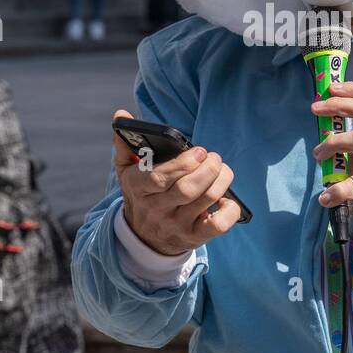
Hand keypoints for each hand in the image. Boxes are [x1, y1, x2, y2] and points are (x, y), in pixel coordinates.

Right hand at [111, 109, 241, 255]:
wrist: (143, 238)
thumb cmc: (141, 195)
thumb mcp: (127, 172)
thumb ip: (124, 143)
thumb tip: (121, 114)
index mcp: (138, 189)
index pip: (157, 178)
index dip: (182, 164)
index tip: (198, 151)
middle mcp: (156, 210)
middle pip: (187, 189)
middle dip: (208, 168)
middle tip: (214, 157)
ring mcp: (176, 225)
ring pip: (205, 200)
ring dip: (221, 180)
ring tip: (222, 169)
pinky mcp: (193, 237)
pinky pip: (218, 225)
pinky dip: (230, 208)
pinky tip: (227, 198)